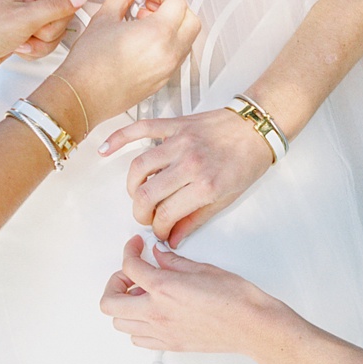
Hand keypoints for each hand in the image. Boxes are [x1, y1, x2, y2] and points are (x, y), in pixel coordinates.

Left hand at [0, 0, 120, 78]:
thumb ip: (57, 7)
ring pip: (58, 26)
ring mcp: (28, 12)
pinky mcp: (25, 29)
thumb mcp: (24, 18)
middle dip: (55, 24)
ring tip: (22, 42)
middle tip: (35, 31)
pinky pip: (46, 39)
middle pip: (66, 5)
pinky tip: (19, 48)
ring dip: (44, 39)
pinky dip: (36, 47)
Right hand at [56, 0, 199, 126]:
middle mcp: (168, 53)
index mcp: (158, 34)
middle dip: (176, 7)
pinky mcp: (161, 81)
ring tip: (147, 21)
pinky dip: (168, 44)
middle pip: (191, 21)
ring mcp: (167, 70)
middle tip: (154, 3)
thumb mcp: (103, 19)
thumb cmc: (90, 65)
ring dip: (174, 26)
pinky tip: (145, 41)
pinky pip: (176, 57)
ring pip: (187, 40)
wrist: (83, 95)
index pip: (177, 3)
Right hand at [99, 108, 272, 243]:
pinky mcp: (174, 125)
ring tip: (139, 195)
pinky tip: (105, 150)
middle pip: (146, 194)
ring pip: (138, 167)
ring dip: (133, 186)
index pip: (166, 215)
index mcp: (204, 185)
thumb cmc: (247, 161)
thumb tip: (173, 238)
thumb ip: (195, 219)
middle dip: (141, 213)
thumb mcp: (227, 199)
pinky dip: (119, 138)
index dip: (158, 229)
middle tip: (147, 218)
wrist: (257, 127)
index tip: (160, 232)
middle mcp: (188, 163)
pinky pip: (140, 129)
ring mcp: (179, 142)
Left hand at [100, 235, 281, 353]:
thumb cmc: (235, 297)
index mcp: (164, 288)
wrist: (251, 325)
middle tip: (130, 273)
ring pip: (120, 323)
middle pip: (110, 302)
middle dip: (114, 283)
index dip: (129, 251)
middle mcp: (156, 313)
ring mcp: (161, 332)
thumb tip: (157, 254)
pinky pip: (138, 339)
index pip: (129, 266)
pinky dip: (136, 325)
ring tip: (141, 293)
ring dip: (123, 305)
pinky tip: (151, 312)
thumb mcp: (202, 268)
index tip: (136, 246)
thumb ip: (173, 261)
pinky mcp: (170, 344)